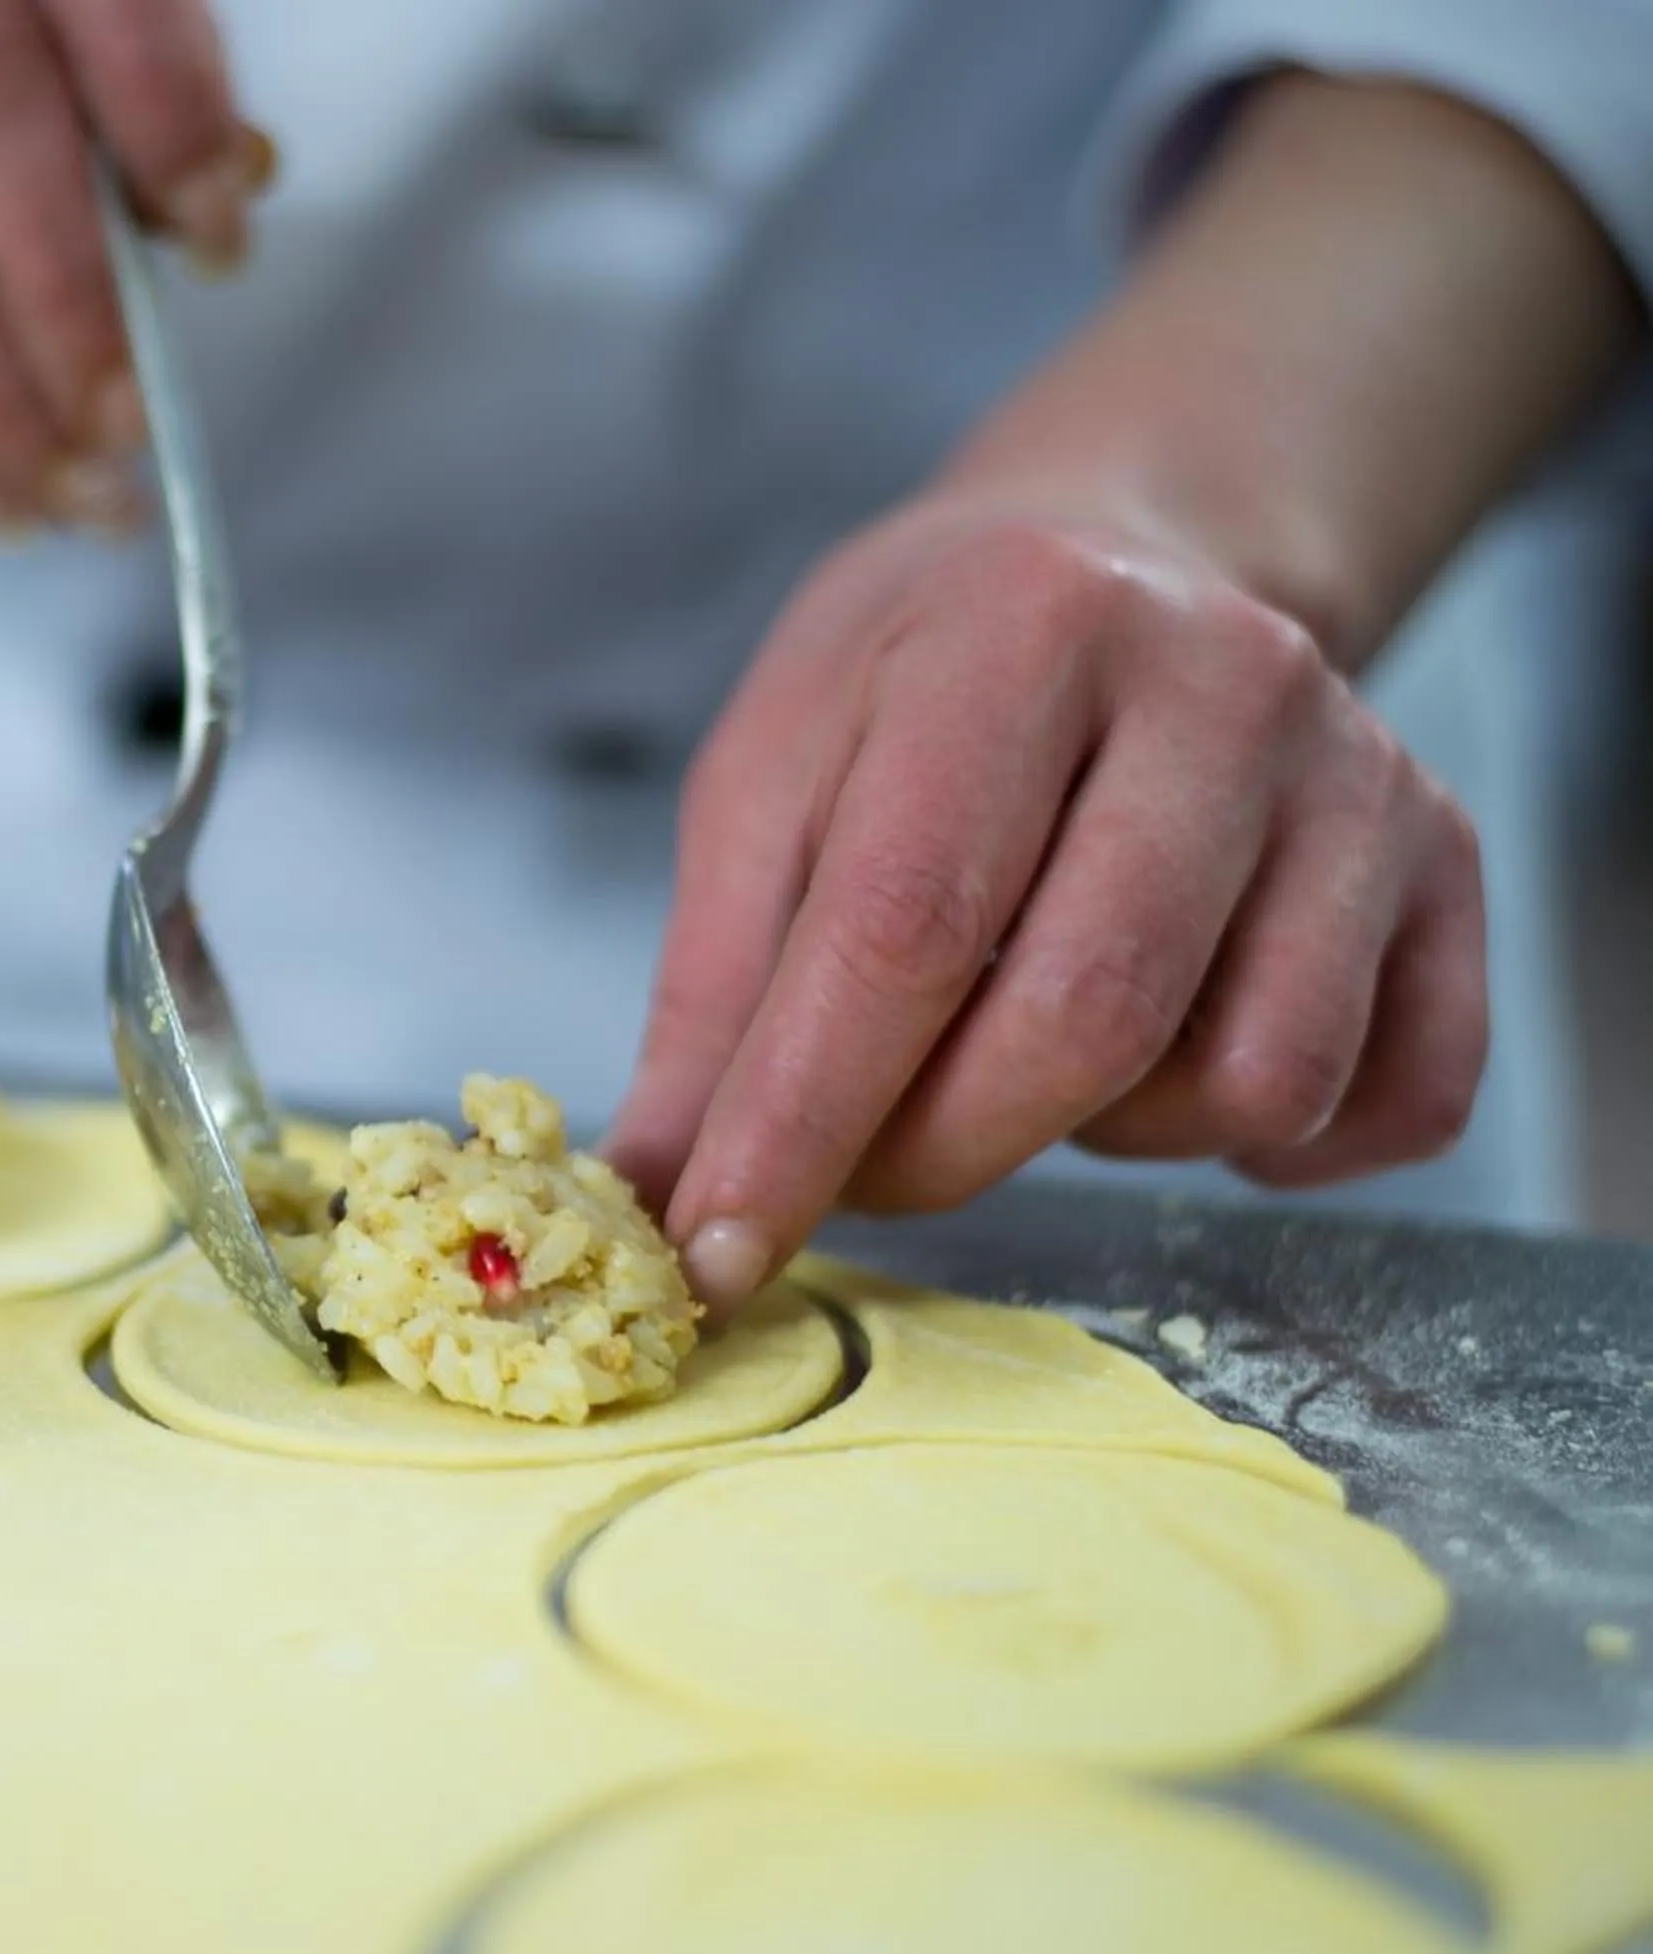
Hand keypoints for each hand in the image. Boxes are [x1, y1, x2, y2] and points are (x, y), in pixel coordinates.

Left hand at [605, 487, 1487, 1308]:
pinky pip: (1399, 1099)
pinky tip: (1183, 1078)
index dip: (802, 1120)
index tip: (718, 1250)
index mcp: (1022, 628)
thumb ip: (715, 990)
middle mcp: (1226, 685)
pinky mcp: (1448, 869)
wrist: (1123, 552)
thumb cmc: (919, 678)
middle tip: (864, 1165)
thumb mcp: (772, 773)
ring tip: (1031, 1050)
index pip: (905, 926)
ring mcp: (1363, 778)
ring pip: (1252, 1077)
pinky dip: (1281, 1148)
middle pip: (1087, 1017)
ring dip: (1107, 1138)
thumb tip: (656, 1196)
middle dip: (939, 1150)